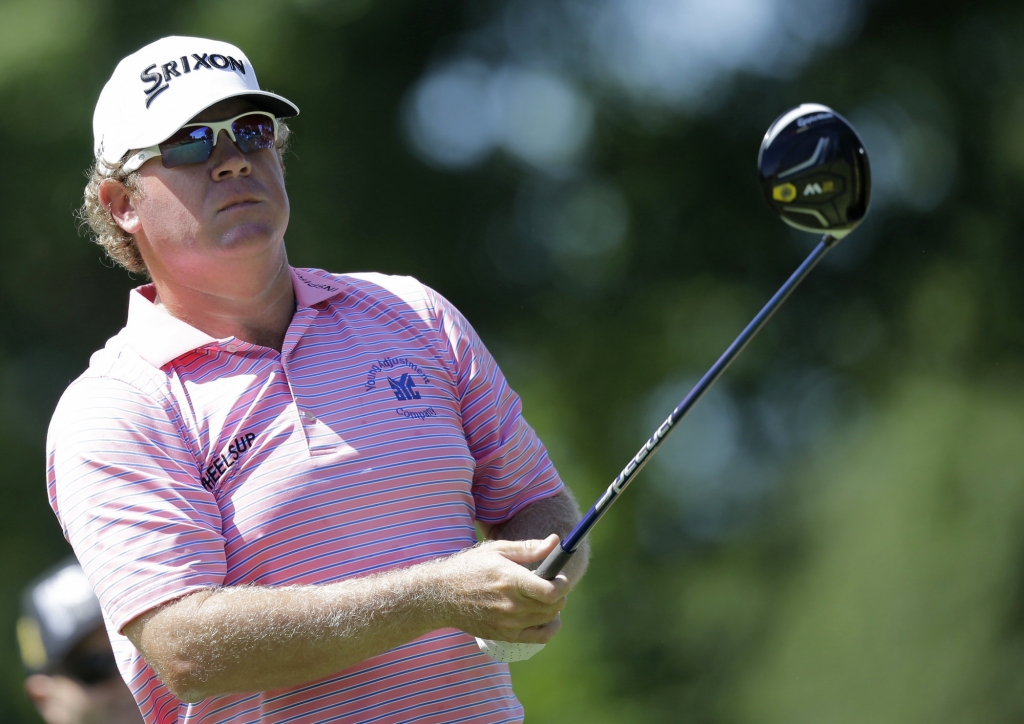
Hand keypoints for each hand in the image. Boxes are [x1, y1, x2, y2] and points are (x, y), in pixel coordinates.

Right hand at [438, 534, 569, 643]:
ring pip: (548, 619)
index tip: (559, 576)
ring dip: (555, 608)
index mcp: (511, 580)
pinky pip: (539, 637)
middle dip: (560, 594)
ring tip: (546, 596)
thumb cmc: (470, 568)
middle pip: (553, 606)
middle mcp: (511, 604)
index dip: (562, 584)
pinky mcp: (505, 635)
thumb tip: (555, 542)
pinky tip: (548, 618)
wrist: (442, 595)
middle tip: (553, 583)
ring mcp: (509, 623)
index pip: (551, 591)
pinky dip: (550, 628)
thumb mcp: (498, 550)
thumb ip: (529, 548)